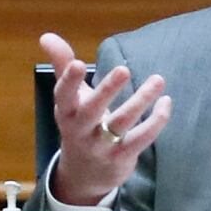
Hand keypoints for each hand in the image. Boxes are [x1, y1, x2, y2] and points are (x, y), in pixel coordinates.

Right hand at [41, 29, 169, 206]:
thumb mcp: (69, 98)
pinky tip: (165, 102)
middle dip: (107, 91)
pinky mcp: (121, 157)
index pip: (63, 96)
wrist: (84, 175)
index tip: (77, 63)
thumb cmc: (79, 124)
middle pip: (92, 111)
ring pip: (121, 123)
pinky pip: (140, 139)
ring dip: (141, 101)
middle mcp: (81, 130)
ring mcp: (101, 146)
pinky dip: (155, 122)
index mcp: (66, 112)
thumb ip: (61, 65)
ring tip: (158, 80)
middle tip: (124, 69)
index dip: (68, 81)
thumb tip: (46, 35)